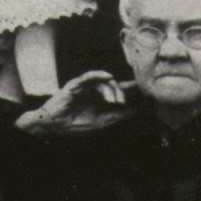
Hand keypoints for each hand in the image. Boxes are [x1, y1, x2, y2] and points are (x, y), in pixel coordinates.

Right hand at [16, 71, 135, 135]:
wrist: (54, 126)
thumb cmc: (75, 124)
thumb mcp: (103, 121)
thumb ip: (120, 114)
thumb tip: (139, 108)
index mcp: (102, 99)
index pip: (120, 90)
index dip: (132, 89)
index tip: (145, 91)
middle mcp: (95, 91)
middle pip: (114, 84)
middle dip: (122, 92)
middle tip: (122, 102)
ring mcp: (85, 87)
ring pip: (104, 81)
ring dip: (111, 89)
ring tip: (113, 101)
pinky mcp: (75, 85)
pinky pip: (89, 76)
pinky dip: (99, 74)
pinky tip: (108, 76)